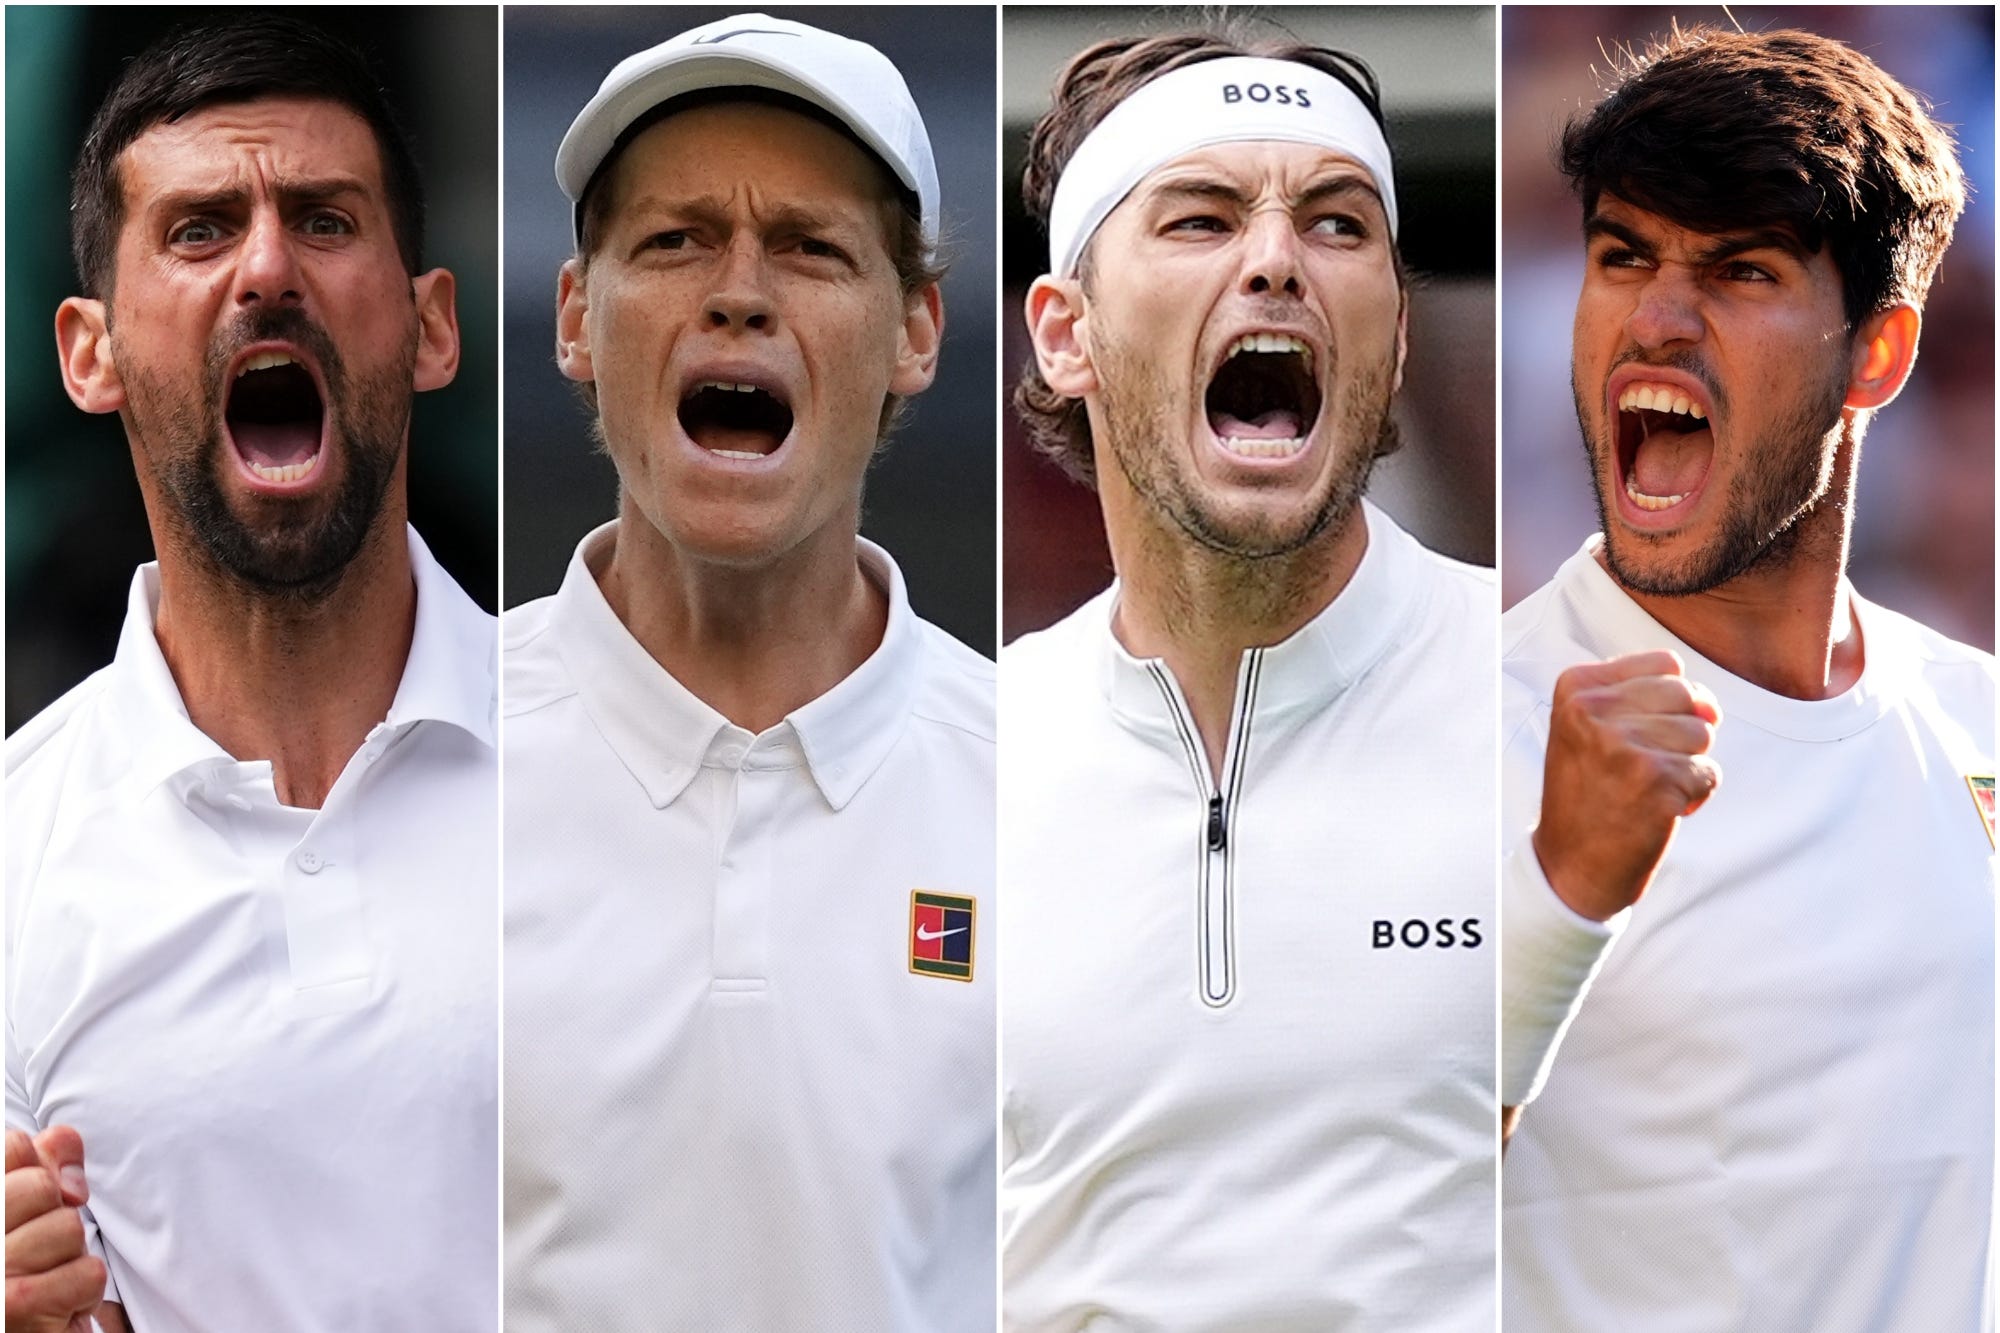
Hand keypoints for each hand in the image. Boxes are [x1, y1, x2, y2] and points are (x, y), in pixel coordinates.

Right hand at [5, 1127, 104, 1332]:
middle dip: (56, 1216)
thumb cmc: (28, 1269)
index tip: (31, 1207)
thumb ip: (45, 1161)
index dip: (40, 1172)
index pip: (13, 1147)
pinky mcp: (16, 1306)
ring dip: (70, 1256)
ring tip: (46, 1279)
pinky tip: (58, 1305)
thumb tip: (62, 1139)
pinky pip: (87, 1272)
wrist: (26, 1331)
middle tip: (38, 1251)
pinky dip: (84, 1290)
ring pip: (67, 1228)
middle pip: (41, 1187)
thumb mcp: (33, 1207)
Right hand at [1533, 650, 1720, 920]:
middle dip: (1683, 734)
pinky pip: (1708, 773)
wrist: (1569, 865)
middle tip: (1646, 766)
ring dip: (1687, 766)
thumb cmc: (1590, 794)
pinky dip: (1694, 796)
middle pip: (1689, 696)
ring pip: (1702, 734)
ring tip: (1647, 788)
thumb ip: (1636, 695)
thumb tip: (1709, 706)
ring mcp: (1623, 745)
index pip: (1666, 664)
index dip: (1672, 701)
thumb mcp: (1587, 727)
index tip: (1642, 732)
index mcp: (1577, 688)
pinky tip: (1658, 810)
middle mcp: (1594, 710)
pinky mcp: (1654, 781)